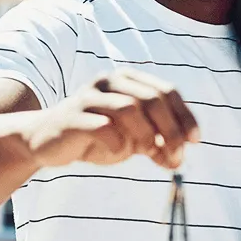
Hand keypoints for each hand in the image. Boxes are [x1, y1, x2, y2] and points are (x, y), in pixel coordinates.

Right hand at [24, 69, 200, 169]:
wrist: (45, 141)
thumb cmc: (93, 136)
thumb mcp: (129, 140)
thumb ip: (155, 145)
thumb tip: (179, 160)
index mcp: (127, 80)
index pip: (167, 91)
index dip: (185, 116)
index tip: (195, 141)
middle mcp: (109, 82)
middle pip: (152, 98)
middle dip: (171, 129)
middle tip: (177, 156)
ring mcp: (89, 97)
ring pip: (129, 108)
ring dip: (146, 135)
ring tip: (150, 154)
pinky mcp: (72, 117)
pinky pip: (103, 127)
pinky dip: (117, 143)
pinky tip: (118, 153)